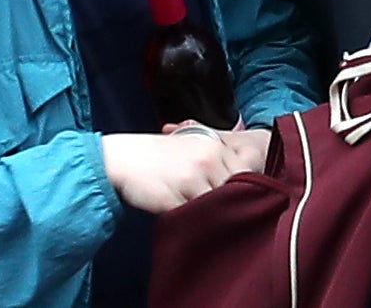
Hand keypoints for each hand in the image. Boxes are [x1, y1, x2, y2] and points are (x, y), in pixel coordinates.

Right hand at [96, 130, 258, 214]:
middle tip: (228, 216)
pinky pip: (193, 219)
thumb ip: (217, 163)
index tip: (244, 201)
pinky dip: (194, 224)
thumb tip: (246, 186)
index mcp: (214, 147)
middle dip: (233, 206)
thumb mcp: (192, 148)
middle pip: (235, 193)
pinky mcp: (173, 200)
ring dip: (213, 217)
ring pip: (216, 208)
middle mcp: (206, 161)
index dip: (247, 191)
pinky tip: (189, 223)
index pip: (247, 174)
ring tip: (208, 221)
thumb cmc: (158, 156)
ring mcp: (190, 180)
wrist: (122, 159)